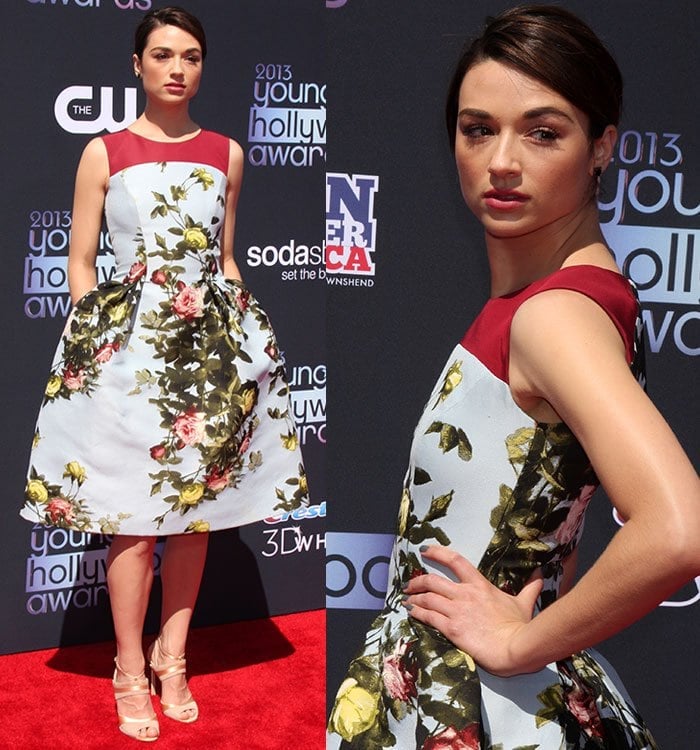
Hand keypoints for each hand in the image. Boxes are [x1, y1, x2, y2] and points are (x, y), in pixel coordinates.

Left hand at [402, 545, 542, 675]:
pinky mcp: (452, 628)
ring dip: (414, 597)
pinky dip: (417, 612)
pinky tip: (411, 612)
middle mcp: (464, 594)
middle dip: (417, 581)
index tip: (424, 550)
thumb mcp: (525, 603)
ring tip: (406, 599)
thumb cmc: (520, 626)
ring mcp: (457, 610)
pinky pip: (428, 617)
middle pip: (433, 580)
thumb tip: (541, 573)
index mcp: (480, 585)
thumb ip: (530, 587)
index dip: (437, 552)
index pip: (455, 560)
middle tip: (409, 584)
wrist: (517, 647)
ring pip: (427, 598)